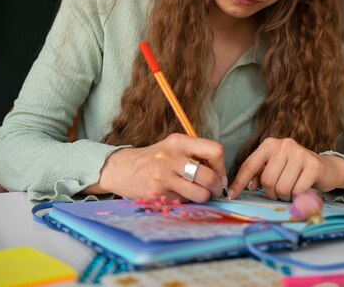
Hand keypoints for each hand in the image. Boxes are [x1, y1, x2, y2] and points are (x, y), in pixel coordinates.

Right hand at [85, 133, 226, 202]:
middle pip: (209, 177)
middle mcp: (172, 157)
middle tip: (214, 190)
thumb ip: (196, 155)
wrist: (121, 169)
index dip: (221, 166)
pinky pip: (183, 202)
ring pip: (199, 194)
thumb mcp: (173, 147)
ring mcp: (163, 177)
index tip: (219, 175)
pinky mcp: (157, 194)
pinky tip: (177, 195)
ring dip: (202, 197)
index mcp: (179, 142)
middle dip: (216, 187)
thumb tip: (222, 176)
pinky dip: (185, 202)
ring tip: (196, 193)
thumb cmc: (154, 159)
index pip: (215, 151)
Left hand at [227, 137, 343, 200]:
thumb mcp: (275, 168)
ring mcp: (300, 153)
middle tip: (279, 193)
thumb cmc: (295, 170)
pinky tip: (302, 191)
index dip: (239, 183)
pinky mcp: (313, 165)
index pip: (249, 165)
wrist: (326, 168)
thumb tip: (247, 186)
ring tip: (292, 190)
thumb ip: (259, 174)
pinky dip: (297, 197)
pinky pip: (297, 190)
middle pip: (267, 180)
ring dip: (285, 196)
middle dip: (272, 193)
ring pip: (282, 187)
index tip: (230, 196)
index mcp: (269, 144)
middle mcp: (284, 145)